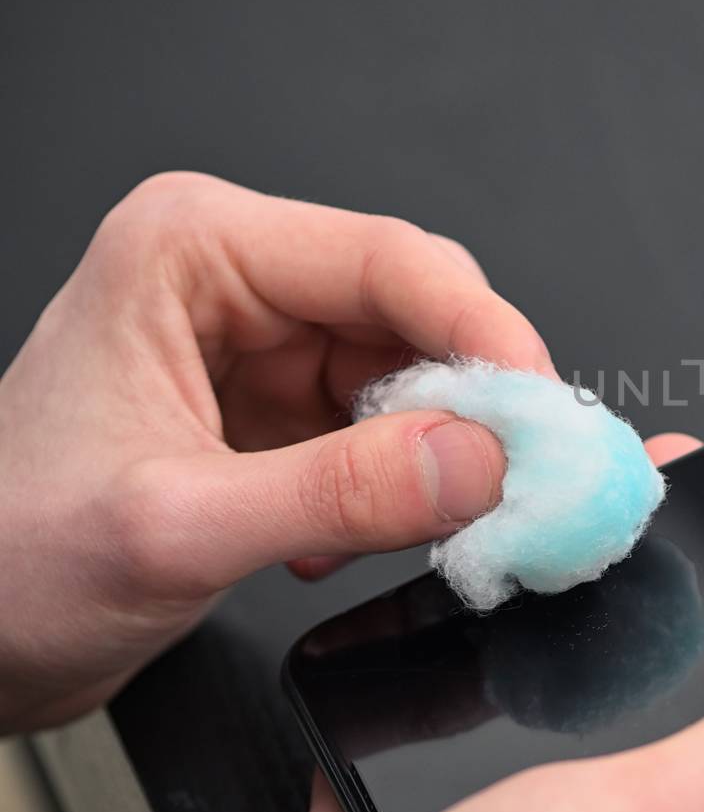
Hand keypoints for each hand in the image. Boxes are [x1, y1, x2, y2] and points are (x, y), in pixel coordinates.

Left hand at [0, 171, 679, 729]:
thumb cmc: (4, 559)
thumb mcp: (175, 528)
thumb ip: (337, 491)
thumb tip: (478, 459)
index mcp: (193, 252)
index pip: (388, 260)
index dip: (484, 334)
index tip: (541, 416)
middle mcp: (236, 282)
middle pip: (418, 314)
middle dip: (470, 404)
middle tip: (509, 481)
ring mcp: (263, 346)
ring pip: (418, 377)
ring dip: (435, 458)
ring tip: (399, 526)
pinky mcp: (281, 409)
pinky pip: (391, 431)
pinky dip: (399, 491)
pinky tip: (338, 538)